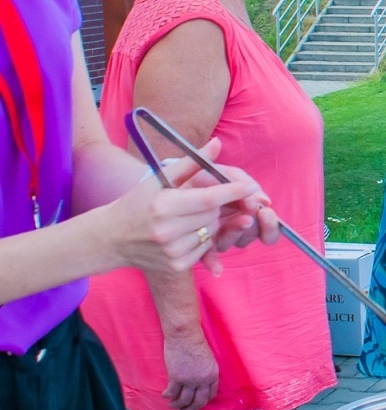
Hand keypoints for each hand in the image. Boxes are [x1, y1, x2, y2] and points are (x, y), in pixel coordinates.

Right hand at [106, 145, 270, 275]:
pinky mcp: (177, 266)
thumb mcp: (159, 179)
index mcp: (163, 205)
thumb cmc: (137, 203)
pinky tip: (185, 233)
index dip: (233, 191)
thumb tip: (217, 143)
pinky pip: (206, 247)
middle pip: (214, 214)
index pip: (209, 198)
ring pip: (213, 231)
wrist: (110, 239)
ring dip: (210, 222)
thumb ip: (191, 162)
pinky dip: (203, 239)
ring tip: (189, 217)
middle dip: (216, 205)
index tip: (251, 186)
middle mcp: (168, 231)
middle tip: (202, 201)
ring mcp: (173, 251)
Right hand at [162, 331, 218, 409]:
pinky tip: (165, 395)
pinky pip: (172, 393)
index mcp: (213, 374)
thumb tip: (199, 383)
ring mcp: (190, 380)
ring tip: (172, 406)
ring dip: (177, 405)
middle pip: (198, 402)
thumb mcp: (208, 359)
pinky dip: (168, 396)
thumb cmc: (196, 344)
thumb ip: (205, 372)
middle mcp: (203, 380)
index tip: (196, 404)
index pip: (211, 394)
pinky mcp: (177, 377)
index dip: (203, 402)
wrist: (185, 335)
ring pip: (184, 400)